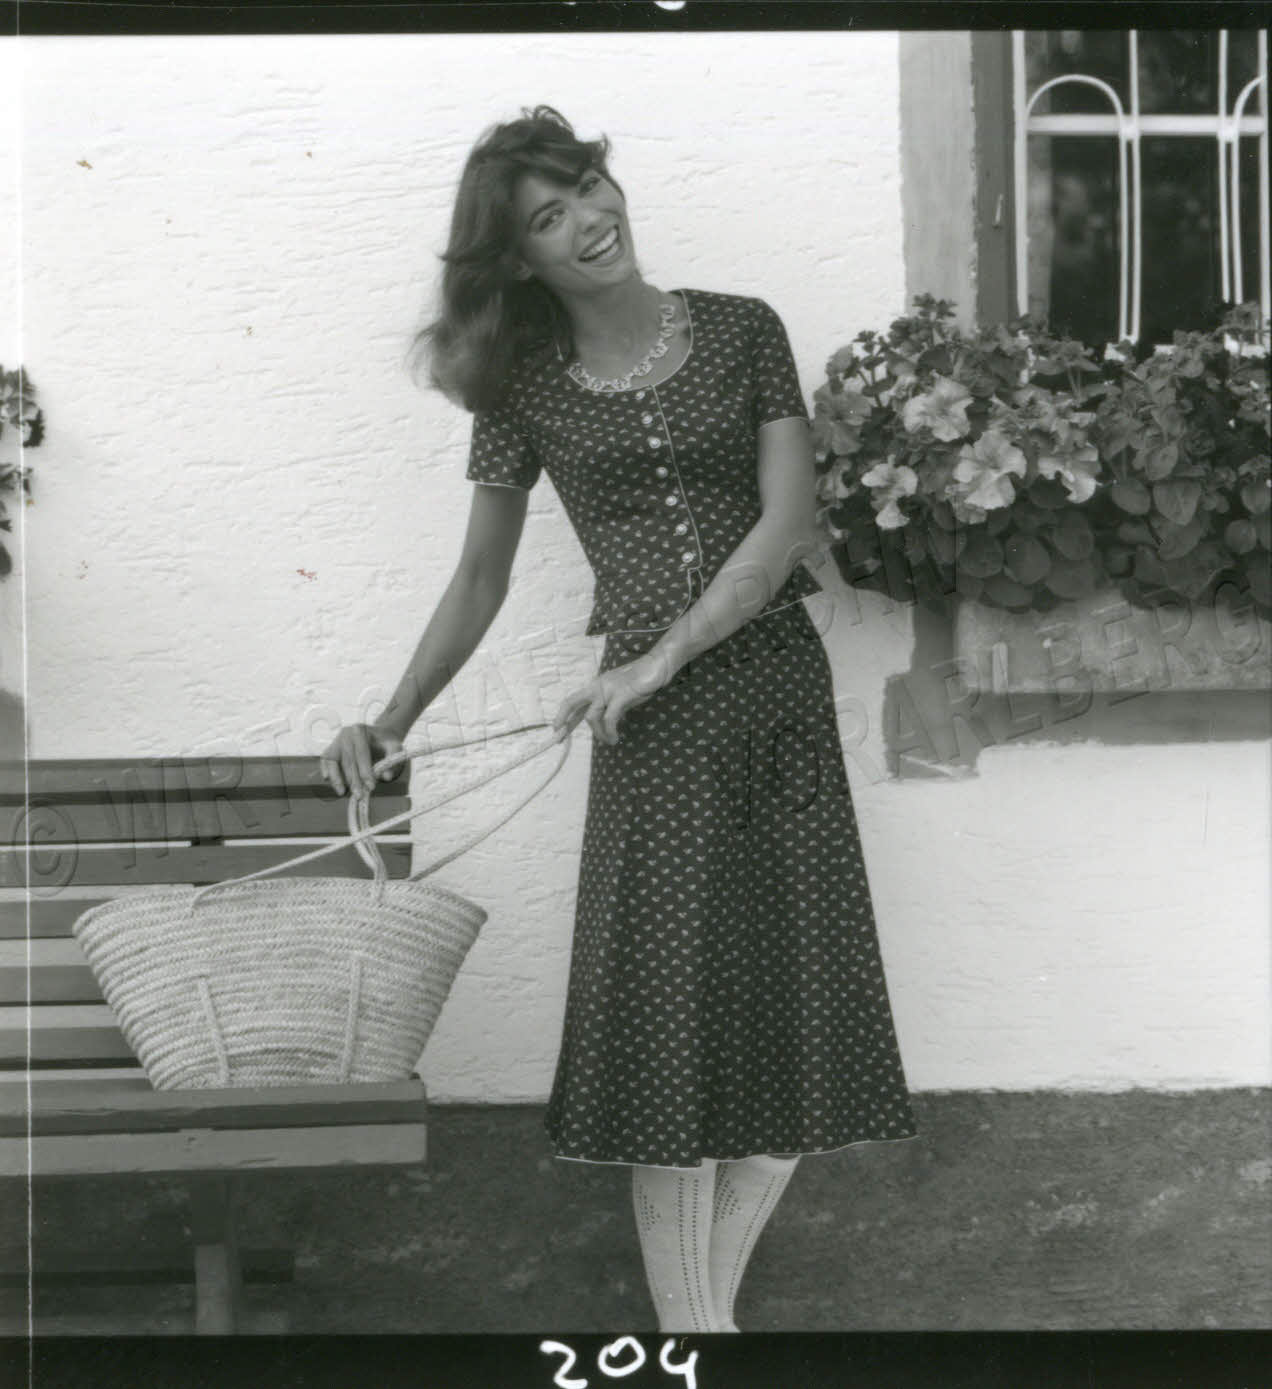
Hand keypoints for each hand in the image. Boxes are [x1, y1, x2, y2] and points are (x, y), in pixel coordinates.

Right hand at [318, 722, 405, 796]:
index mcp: (361, 730)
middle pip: (347, 759)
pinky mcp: (332, 748)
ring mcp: (337, 740)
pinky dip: (326, 769)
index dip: (365, 771)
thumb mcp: (396, 748)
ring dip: (336, 777)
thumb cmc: (386, 742)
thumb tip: (386, 777)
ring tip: (342, 792)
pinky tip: (328, 779)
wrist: (379, 735)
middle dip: (353, 779)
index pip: (362, 753)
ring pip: (333, 760)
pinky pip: (326, 759)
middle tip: (359, 795)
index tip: (371, 786)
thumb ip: (393, 761)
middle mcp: (346, 733)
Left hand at [552, 652, 672, 745]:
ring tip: (609, 741)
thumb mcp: (621, 695)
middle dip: (563, 720)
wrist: (657, 666)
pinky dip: (609, 731)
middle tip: (557, 737)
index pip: (575, 702)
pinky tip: (614, 738)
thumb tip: (605, 722)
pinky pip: (609, 718)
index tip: (557, 729)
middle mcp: (597, 686)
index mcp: (596, 686)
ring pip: (591, 717)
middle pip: (571, 702)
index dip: (564, 716)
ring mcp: (607, 690)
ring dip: (598, 733)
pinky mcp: (620, 695)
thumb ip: (611, 706)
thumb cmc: (641, 680)